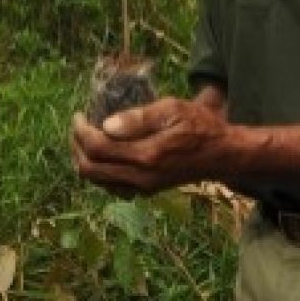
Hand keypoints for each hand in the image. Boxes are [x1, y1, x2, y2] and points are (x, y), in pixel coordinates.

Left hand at [70, 97, 229, 196]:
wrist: (222, 154)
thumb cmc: (200, 126)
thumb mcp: (173, 110)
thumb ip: (139, 118)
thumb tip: (106, 125)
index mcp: (146, 155)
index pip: (98, 148)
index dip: (81, 131)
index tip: (80, 115)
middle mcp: (141, 177)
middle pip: (90, 169)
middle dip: (76, 146)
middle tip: (78, 126)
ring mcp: (143, 187)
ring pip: (97, 181)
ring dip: (84, 159)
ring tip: (84, 137)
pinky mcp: (146, 190)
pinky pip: (110, 186)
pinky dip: (98, 171)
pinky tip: (103, 154)